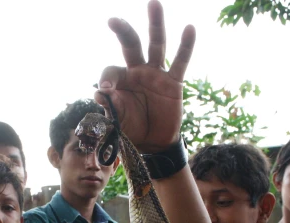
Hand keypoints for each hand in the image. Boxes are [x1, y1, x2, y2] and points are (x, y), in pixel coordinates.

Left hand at [96, 0, 194, 152]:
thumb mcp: (119, 121)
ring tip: (153, 4)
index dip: (108, 77)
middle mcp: (138, 71)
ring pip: (156, 44)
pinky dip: (186, 46)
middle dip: (123, 32)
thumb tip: (100, 93)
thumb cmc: (133, 129)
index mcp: (121, 79)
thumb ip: (111, 107)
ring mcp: (157, 74)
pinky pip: (181, 62)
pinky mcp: (174, 83)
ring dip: (155, 24)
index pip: (112, 70)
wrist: (154, 143)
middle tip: (113, 21)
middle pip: (131, 45)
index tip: (105, 88)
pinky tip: (189, 29)